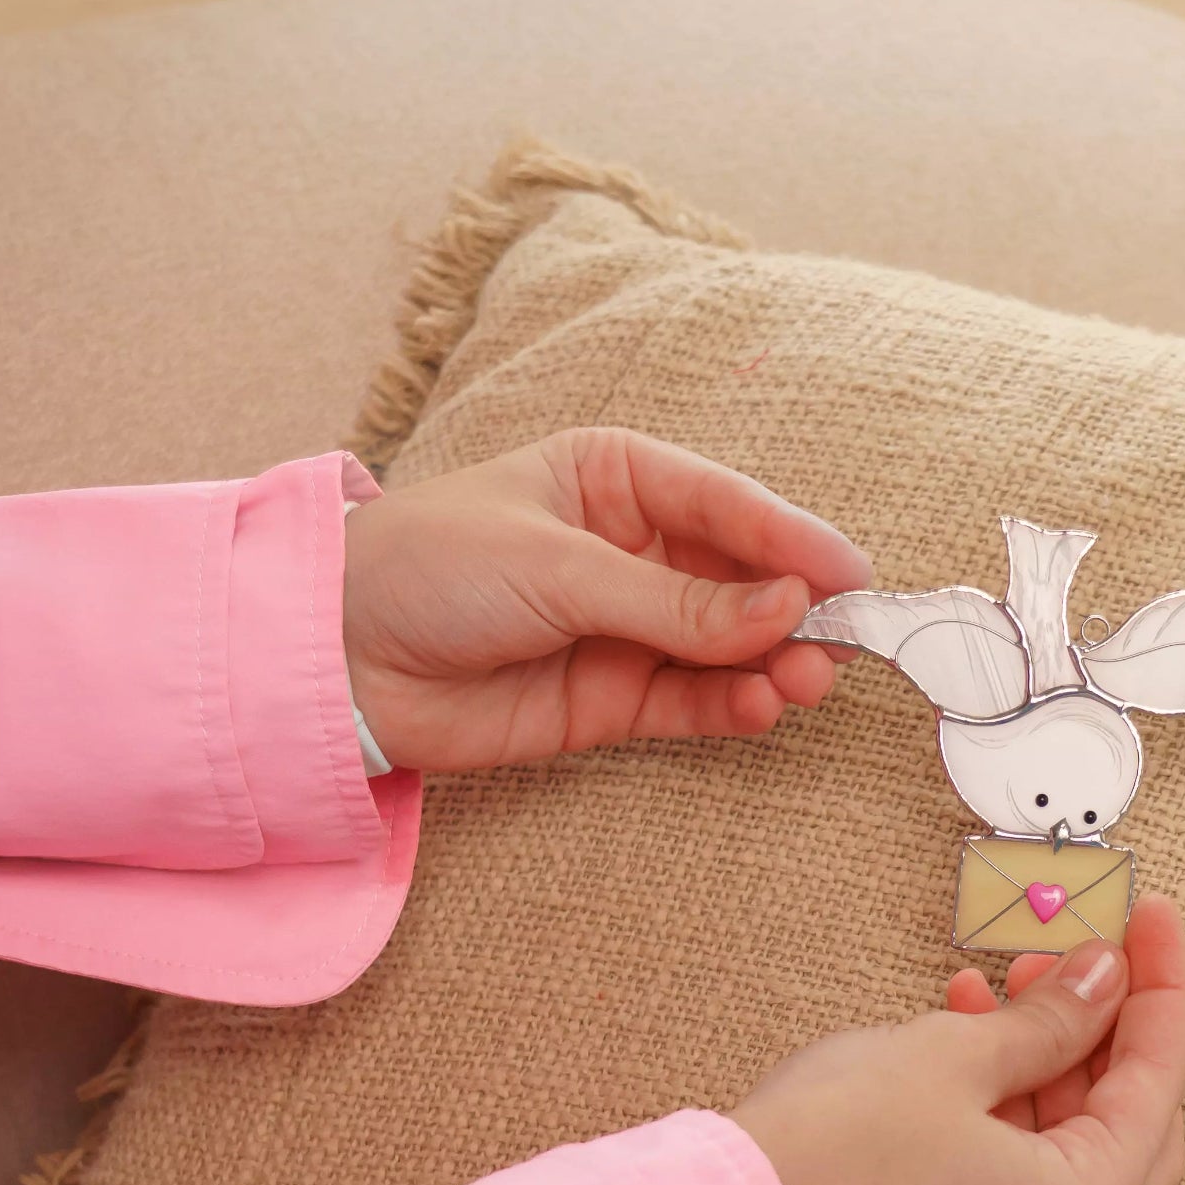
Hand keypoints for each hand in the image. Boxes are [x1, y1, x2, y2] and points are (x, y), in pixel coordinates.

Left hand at [341, 428, 870, 769]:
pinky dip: (734, 704)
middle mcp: (635, 551)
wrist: (333, 662)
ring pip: (730, 645)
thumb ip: (674, 601)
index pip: (726, 505)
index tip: (850, 575)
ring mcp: (629, 628)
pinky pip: (695, 700)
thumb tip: (786, 609)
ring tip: (808, 681)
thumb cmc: (427, 570)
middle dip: (795, 609)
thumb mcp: (556, 568)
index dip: (791, 539)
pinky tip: (763, 704)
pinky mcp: (615, 699)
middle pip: (743, 578)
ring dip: (774, 662)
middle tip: (844, 640)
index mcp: (617, 479)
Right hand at [731, 897, 1184, 1184]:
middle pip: (1134, 1114)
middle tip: (1089, 948)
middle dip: (1113, 1023)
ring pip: (1075, 1129)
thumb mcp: (960, 1053)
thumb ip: (1051, 1017)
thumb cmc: (843, 1144)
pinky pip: (1024, 1150)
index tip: (1155, 916)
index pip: (1158, 1078)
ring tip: (1009, 975)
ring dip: (1055, 1047)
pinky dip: (1013, 1085)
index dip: (1160, 985)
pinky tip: (970, 1020)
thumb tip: (1105, 976)